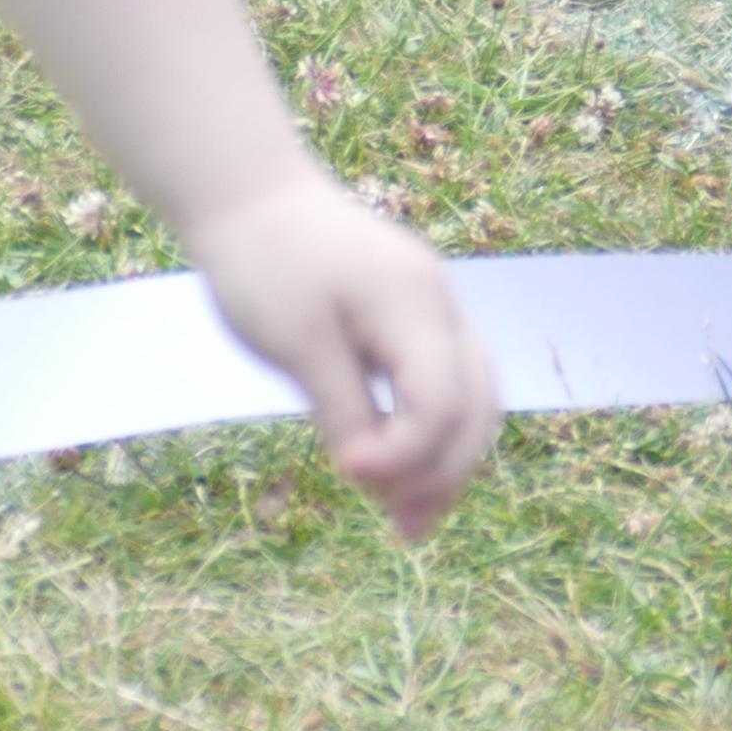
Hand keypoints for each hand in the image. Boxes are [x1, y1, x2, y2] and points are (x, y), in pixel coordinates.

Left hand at [183, 170, 500, 544]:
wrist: (253, 198)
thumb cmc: (266, 265)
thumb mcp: (296, 343)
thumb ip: (341, 406)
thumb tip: (370, 473)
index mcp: (415, 306)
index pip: (440, 402)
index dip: (404, 454)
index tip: (344, 475)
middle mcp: (442, 309)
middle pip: (478, 404)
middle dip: (446, 473)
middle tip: (402, 532)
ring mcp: (434, 312)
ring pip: (474, 397)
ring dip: (448, 460)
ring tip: (409, 520)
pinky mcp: (413, 320)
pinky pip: (447, 384)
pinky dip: (432, 431)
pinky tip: (397, 468)